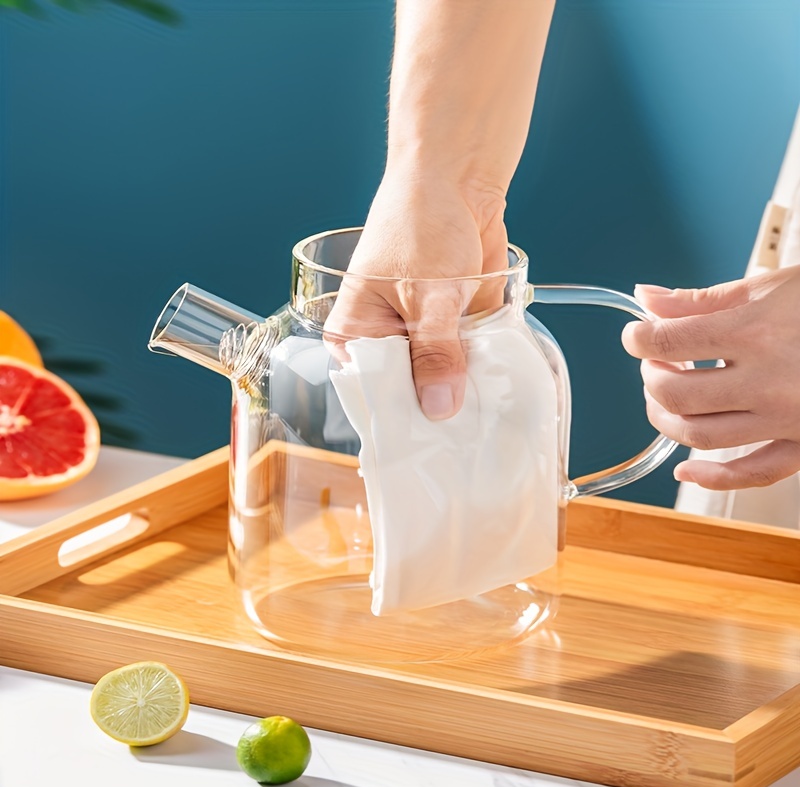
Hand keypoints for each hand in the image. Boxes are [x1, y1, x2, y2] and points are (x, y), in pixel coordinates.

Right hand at [324, 174, 508, 419]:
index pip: (370, 391)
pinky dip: (480, 375)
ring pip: (441, 382)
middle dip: (434, 411)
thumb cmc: (421, 222)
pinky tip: (495, 396)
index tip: (424, 446)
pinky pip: (466, 363)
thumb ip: (435, 351)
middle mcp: (386, 340)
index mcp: (355, 333)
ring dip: (462, 395)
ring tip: (482, 425)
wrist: (458, 180)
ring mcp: (423, 337)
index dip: (397, 417)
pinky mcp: (454, 330)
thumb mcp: (427, 293)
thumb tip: (438, 408)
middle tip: (460, 442)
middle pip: (407, 393)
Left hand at [621, 265, 799, 489]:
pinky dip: (712, 478)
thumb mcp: (769, 288)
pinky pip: (754, 473)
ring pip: (702, 436)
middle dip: (651, 379)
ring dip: (667, 420)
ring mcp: (788, 418)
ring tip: (665, 398)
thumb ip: (701, 300)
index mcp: (756, 332)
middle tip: (654, 364)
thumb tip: (646, 299)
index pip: (666, 342)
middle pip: (676, 394)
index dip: (638, 338)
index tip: (636, 334)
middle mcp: (770, 380)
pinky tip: (685, 469)